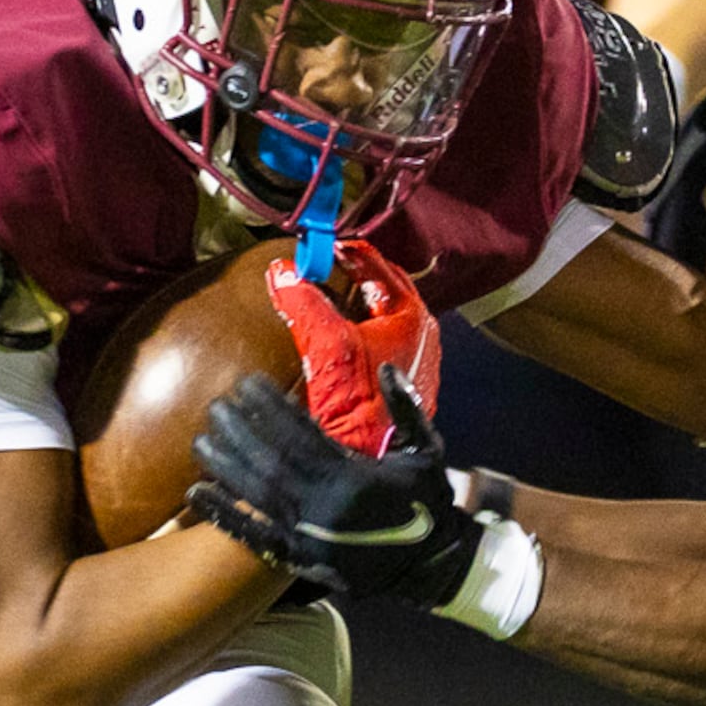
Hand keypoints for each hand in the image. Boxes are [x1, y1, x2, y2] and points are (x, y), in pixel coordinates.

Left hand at [187, 369, 481, 608]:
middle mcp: (323, 505)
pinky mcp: (300, 559)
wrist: (431, 565)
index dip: (270, 407)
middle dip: (240, 430)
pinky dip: (224, 515)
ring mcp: (308, 534)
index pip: (300, 434)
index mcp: (352, 476)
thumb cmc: (428, 503)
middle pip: (270, 460)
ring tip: (200, 440)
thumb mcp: (426, 452)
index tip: (247, 383)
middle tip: (216, 404)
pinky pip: (255, 536)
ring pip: (256, 494)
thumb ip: (406, 409)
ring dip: (225, 465)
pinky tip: (197, 494)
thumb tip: (388, 368)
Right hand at [267, 243, 440, 452]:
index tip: (322, 247)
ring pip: (385, 318)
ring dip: (357, 305)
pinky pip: (385, 344)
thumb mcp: (326, 344)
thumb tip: (282, 271)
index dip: (345, 252)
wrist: (374, 458)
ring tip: (328, 299)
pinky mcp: (406, 385)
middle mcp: (423, 335)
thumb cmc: (360, 402)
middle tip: (325, 268)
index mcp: (412, 315)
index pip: (377, 265)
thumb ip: (304, 302)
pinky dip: (362, 333)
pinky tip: (340, 342)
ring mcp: (417, 361)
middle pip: (385, 289)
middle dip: (354, 276)